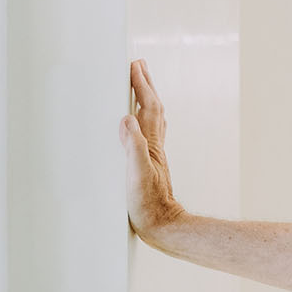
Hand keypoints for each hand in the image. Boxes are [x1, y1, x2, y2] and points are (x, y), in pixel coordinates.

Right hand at [122, 59, 183, 235]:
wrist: (163, 227)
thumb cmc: (149, 205)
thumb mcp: (136, 175)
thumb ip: (132, 147)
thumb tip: (127, 118)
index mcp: (149, 144)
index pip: (147, 106)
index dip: (141, 85)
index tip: (135, 64)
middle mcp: (154, 145)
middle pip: (152, 108)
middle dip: (146, 85)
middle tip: (139, 66)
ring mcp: (153, 155)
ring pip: (151, 119)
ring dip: (145, 99)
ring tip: (139, 86)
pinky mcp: (149, 166)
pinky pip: (146, 134)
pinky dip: (142, 121)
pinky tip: (137, 126)